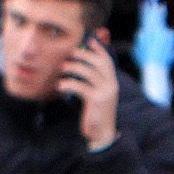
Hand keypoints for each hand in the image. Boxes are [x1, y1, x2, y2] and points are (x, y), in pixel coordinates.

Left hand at [61, 36, 120, 150]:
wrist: (102, 133)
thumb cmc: (96, 112)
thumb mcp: (97, 94)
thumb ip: (93, 80)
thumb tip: (83, 65)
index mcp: (112, 82)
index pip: (107, 61)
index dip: (99, 49)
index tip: (90, 40)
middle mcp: (111, 85)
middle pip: (98, 62)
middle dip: (83, 55)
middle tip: (70, 54)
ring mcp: (105, 92)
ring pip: (88, 72)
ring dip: (73, 67)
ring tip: (62, 68)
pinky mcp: (96, 100)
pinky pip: (80, 86)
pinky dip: (68, 83)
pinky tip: (60, 86)